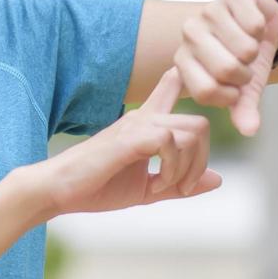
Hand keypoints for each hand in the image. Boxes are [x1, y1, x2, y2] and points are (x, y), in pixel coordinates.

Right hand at [37, 66, 219, 219]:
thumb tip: (218, 178)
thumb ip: (180, 183)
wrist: (59, 191)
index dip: (194, 91)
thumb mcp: (147, 189)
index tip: (203, 105)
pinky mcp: (129, 138)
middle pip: (200, 122)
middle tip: (182, 187)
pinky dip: (173, 169)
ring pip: (191, 131)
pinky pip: (171, 141)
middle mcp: (143, 118)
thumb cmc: (97, 187)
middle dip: (201, 160)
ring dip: (188, 167)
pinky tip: (156, 186)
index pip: (173, 88)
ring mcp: (136, 125)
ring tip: (166, 188)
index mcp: (146, 125)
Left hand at [172, 0, 277, 136]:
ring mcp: (207, 12)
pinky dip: (262, 30)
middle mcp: (189, 35)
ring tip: (248, 46)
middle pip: (225, 69)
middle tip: (244, 66)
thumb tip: (250, 130)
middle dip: (245, 74)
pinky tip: (253, 26)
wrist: (263, 26)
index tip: (235, 90)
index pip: (205, 91)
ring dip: (256, 52)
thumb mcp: (243, 90)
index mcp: (183, 61)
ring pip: (244, 48)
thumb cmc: (246, 62)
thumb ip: (243, 109)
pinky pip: (255, 24)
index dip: (229, 96)